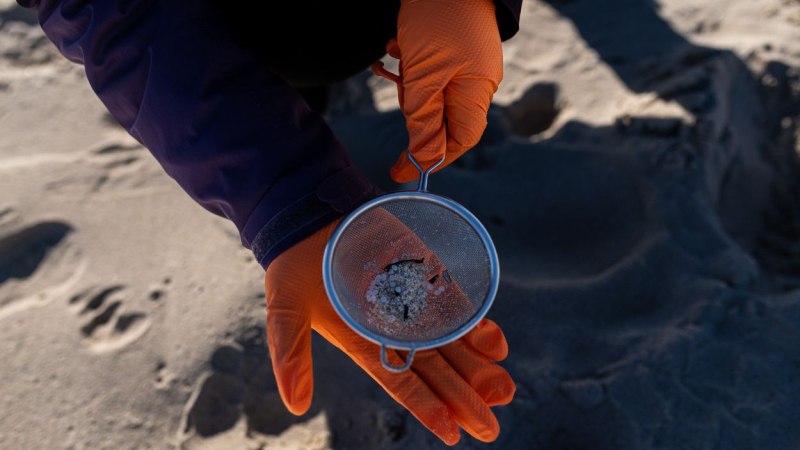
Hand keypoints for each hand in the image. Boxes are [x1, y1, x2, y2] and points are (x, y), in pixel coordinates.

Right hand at [264, 218, 514, 444]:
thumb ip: (290, 356)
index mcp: (363, 344)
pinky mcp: (425, 276)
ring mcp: (413, 304)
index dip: (427, 408)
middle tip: (490, 428)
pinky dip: (477, 325)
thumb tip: (296, 406)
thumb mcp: (286, 311)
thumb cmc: (294, 263)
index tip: (452, 433)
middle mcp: (394, 330)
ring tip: (504, 392)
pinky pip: (457, 306)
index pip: (401, 383)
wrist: (311, 215)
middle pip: (436, 370)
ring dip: (478, 368)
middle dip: (463, 398)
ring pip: (452, 344)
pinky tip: (498, 346)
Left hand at [372, 0, 502, 182]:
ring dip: (406, 81)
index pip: (458, 141)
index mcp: (476, 93)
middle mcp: (474, 83)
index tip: (400, 168)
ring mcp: (464, 65)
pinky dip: (408, 65)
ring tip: (396, 55)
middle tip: (399, 87)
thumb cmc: (439, 19)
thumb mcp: (424, 76)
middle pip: (440, 118)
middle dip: (413, 108)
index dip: (431, 157)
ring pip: (429, 92)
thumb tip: (422, 160)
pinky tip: (396, 47)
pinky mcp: (450, 50)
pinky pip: (427, 71)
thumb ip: (423, 120)